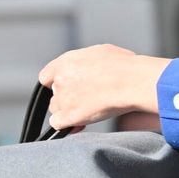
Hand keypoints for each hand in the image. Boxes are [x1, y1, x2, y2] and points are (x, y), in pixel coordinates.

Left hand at [37, 44, 169, 130]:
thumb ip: (84, 62)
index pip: (46, 76)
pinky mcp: (71, 116)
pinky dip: (67, 125)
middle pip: (54, 94)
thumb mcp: (99, 53)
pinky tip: (79, 122)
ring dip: (68, 111)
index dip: (54, 83)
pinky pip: (57, 124)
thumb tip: (87, 68)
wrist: (132, 81)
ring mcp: (64, 99)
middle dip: (67, 97)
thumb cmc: (123, 66)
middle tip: (85, 99)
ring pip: (56, 109)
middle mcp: (60, 80)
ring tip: (87, 110)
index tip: (65, 88)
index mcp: (65, 62)